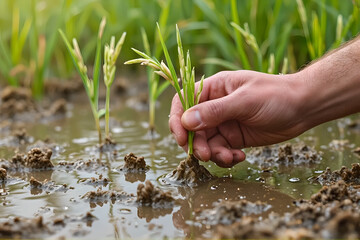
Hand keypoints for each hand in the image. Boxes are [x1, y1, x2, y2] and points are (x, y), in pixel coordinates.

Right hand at [169, 70, 306, 167]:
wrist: (304, 107)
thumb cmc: (275, 95)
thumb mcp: (245, 101)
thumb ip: (215, 111)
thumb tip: (186, 121)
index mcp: (214, 89)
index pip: (184, 102)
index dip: (178, 120)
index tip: (181, 138)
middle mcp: (215, 106)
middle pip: (192, 127)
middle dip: (197, 143)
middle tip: (207, 155)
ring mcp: (224, 123)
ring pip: (206, 142)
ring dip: (213, 154)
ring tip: (229, 158)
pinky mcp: (234, 138)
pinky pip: (221, 150)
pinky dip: (226, 157)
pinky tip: (240, 157)